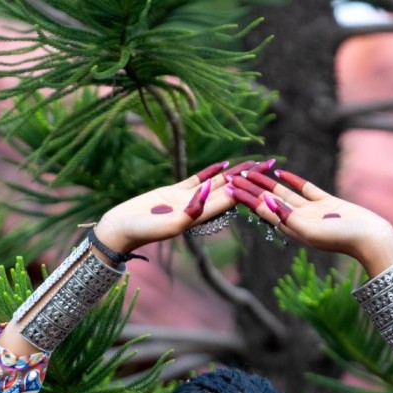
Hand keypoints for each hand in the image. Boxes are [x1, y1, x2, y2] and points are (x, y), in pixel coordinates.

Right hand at [93, 159, 275, 255]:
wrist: (121, 228)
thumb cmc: (143, 230)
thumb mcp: (169, 224)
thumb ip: (190, 212)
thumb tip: (208, 196)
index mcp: (200, 218)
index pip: (230, 201)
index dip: (248, 188)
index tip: (266, 178)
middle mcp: (198, 209)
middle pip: (230, 190)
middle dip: (250, 178)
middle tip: (271, 164)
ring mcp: (187, 200)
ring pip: (217, 183)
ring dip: (236, 173)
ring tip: (254, 162)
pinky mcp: (175, 192)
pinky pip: (198, 179)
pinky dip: (212, 172)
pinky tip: (225, 164)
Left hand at [228, 169, 392, 278]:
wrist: (371, 237)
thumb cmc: (341, 238)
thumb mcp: (310, 231)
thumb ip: (287, 218)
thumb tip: (267, 204)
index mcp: (291, 229)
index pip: (263, 211)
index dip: (245, 199)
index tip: (229, 187)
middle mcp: (298, 221)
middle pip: (268, 201)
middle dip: (250, 189)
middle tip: (233, 175)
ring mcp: (312, 212)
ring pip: (284, 194)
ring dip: (266, 183)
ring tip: (250, 171)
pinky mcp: (326, 203)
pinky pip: (304, 189)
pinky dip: (292, 180)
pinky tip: (281, 172)